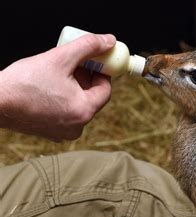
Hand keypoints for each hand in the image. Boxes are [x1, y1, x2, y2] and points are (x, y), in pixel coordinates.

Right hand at [0, 33, 115, 140]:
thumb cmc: (23, 83)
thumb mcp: (60, 58)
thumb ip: (87, 47)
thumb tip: (108, 40)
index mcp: (84, 111)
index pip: (105, 90)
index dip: (102, 72)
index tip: (95, 61)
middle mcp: (77, 127)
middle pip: (91, 98)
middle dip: (86, 79)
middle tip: (77, 62)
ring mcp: (63, 132)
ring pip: (77, 105)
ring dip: (74, 88)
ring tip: (60, 72)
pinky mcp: (50, 132)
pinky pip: (64, 113)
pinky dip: (62, 99)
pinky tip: (50, 87)